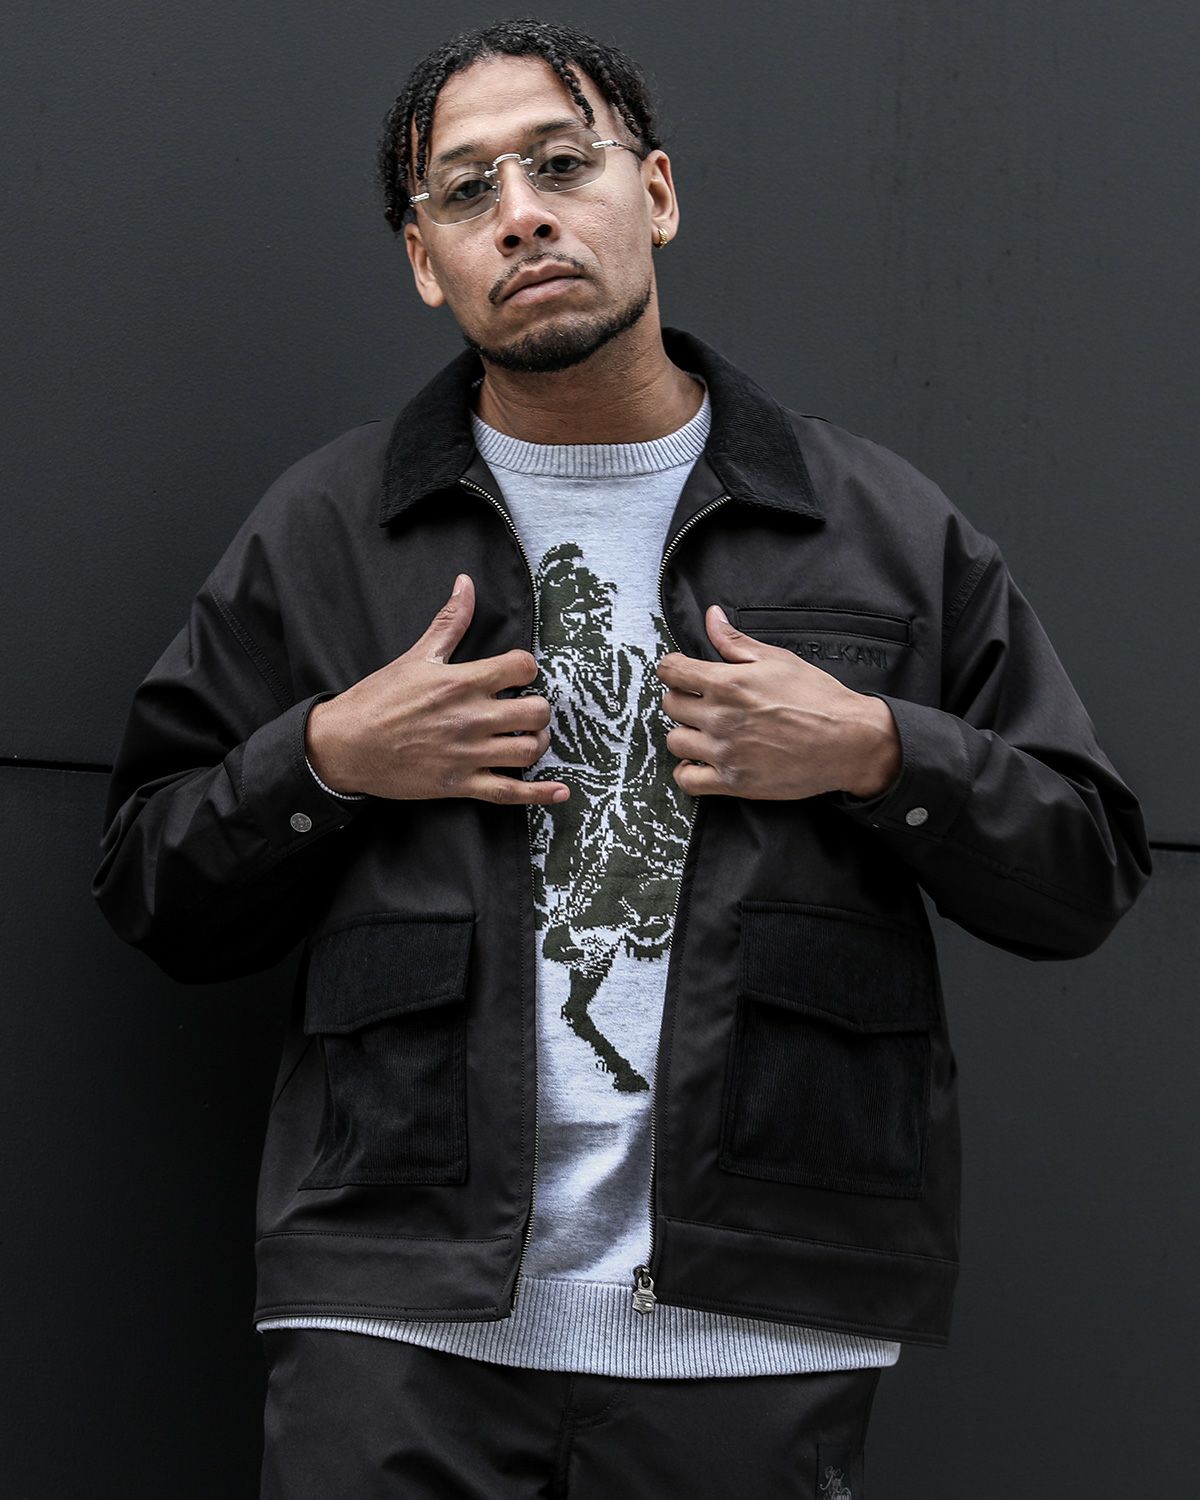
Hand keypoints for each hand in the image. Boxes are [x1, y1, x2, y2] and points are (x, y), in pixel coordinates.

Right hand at [305, 574, 568, 805]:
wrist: (344, 746)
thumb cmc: (377, 700)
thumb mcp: (416, 656)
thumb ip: (449, 622)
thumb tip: (466, 584)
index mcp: (462, 683)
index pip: (522, 668)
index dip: (527, 668)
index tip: (518, 674)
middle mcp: (471, 718)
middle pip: (535, 712)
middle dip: (538, 708)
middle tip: (526, 709)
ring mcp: (468, 754)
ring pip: (529, 751)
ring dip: (538, 743)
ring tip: (530, 737)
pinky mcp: (461, 784)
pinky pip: (510, 793)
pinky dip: (539, 794)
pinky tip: (560, 792)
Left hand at [656, 605, 900, 799]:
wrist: (848, 740)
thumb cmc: (818, 697)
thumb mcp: (777, 659)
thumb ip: (735, 641)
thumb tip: (712, 617)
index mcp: (728, 683)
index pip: (671, 671)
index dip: (673, 667)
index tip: (681, 671)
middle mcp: (721, 717)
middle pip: (670, 705)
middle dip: (682, 698)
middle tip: (702, 700)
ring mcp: (725, 752)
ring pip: (675, 741)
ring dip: (685, 733)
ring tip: (704, 730)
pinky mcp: (734, 782)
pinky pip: (687, 780)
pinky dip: (687, 771)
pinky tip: (700, 760)